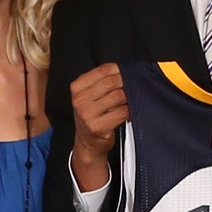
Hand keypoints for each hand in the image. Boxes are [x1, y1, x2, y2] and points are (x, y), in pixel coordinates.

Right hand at [68, 63, 125, 190]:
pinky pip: (122, 112)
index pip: (103, 70)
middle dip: (126, 82)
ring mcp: (87, 114)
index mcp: (77, 87)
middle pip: (112, 82)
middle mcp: (80, 100)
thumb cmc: (92, 115)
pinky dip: (129, 110)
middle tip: (134, 86)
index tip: (128, 73)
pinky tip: (129, 111)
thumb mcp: (89, 95)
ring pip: (118, 96)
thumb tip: (126, 70)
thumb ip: (102, 81)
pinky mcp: (97, 127)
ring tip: (131, 99)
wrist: (87, 142)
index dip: (120, 69)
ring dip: (129, 97)